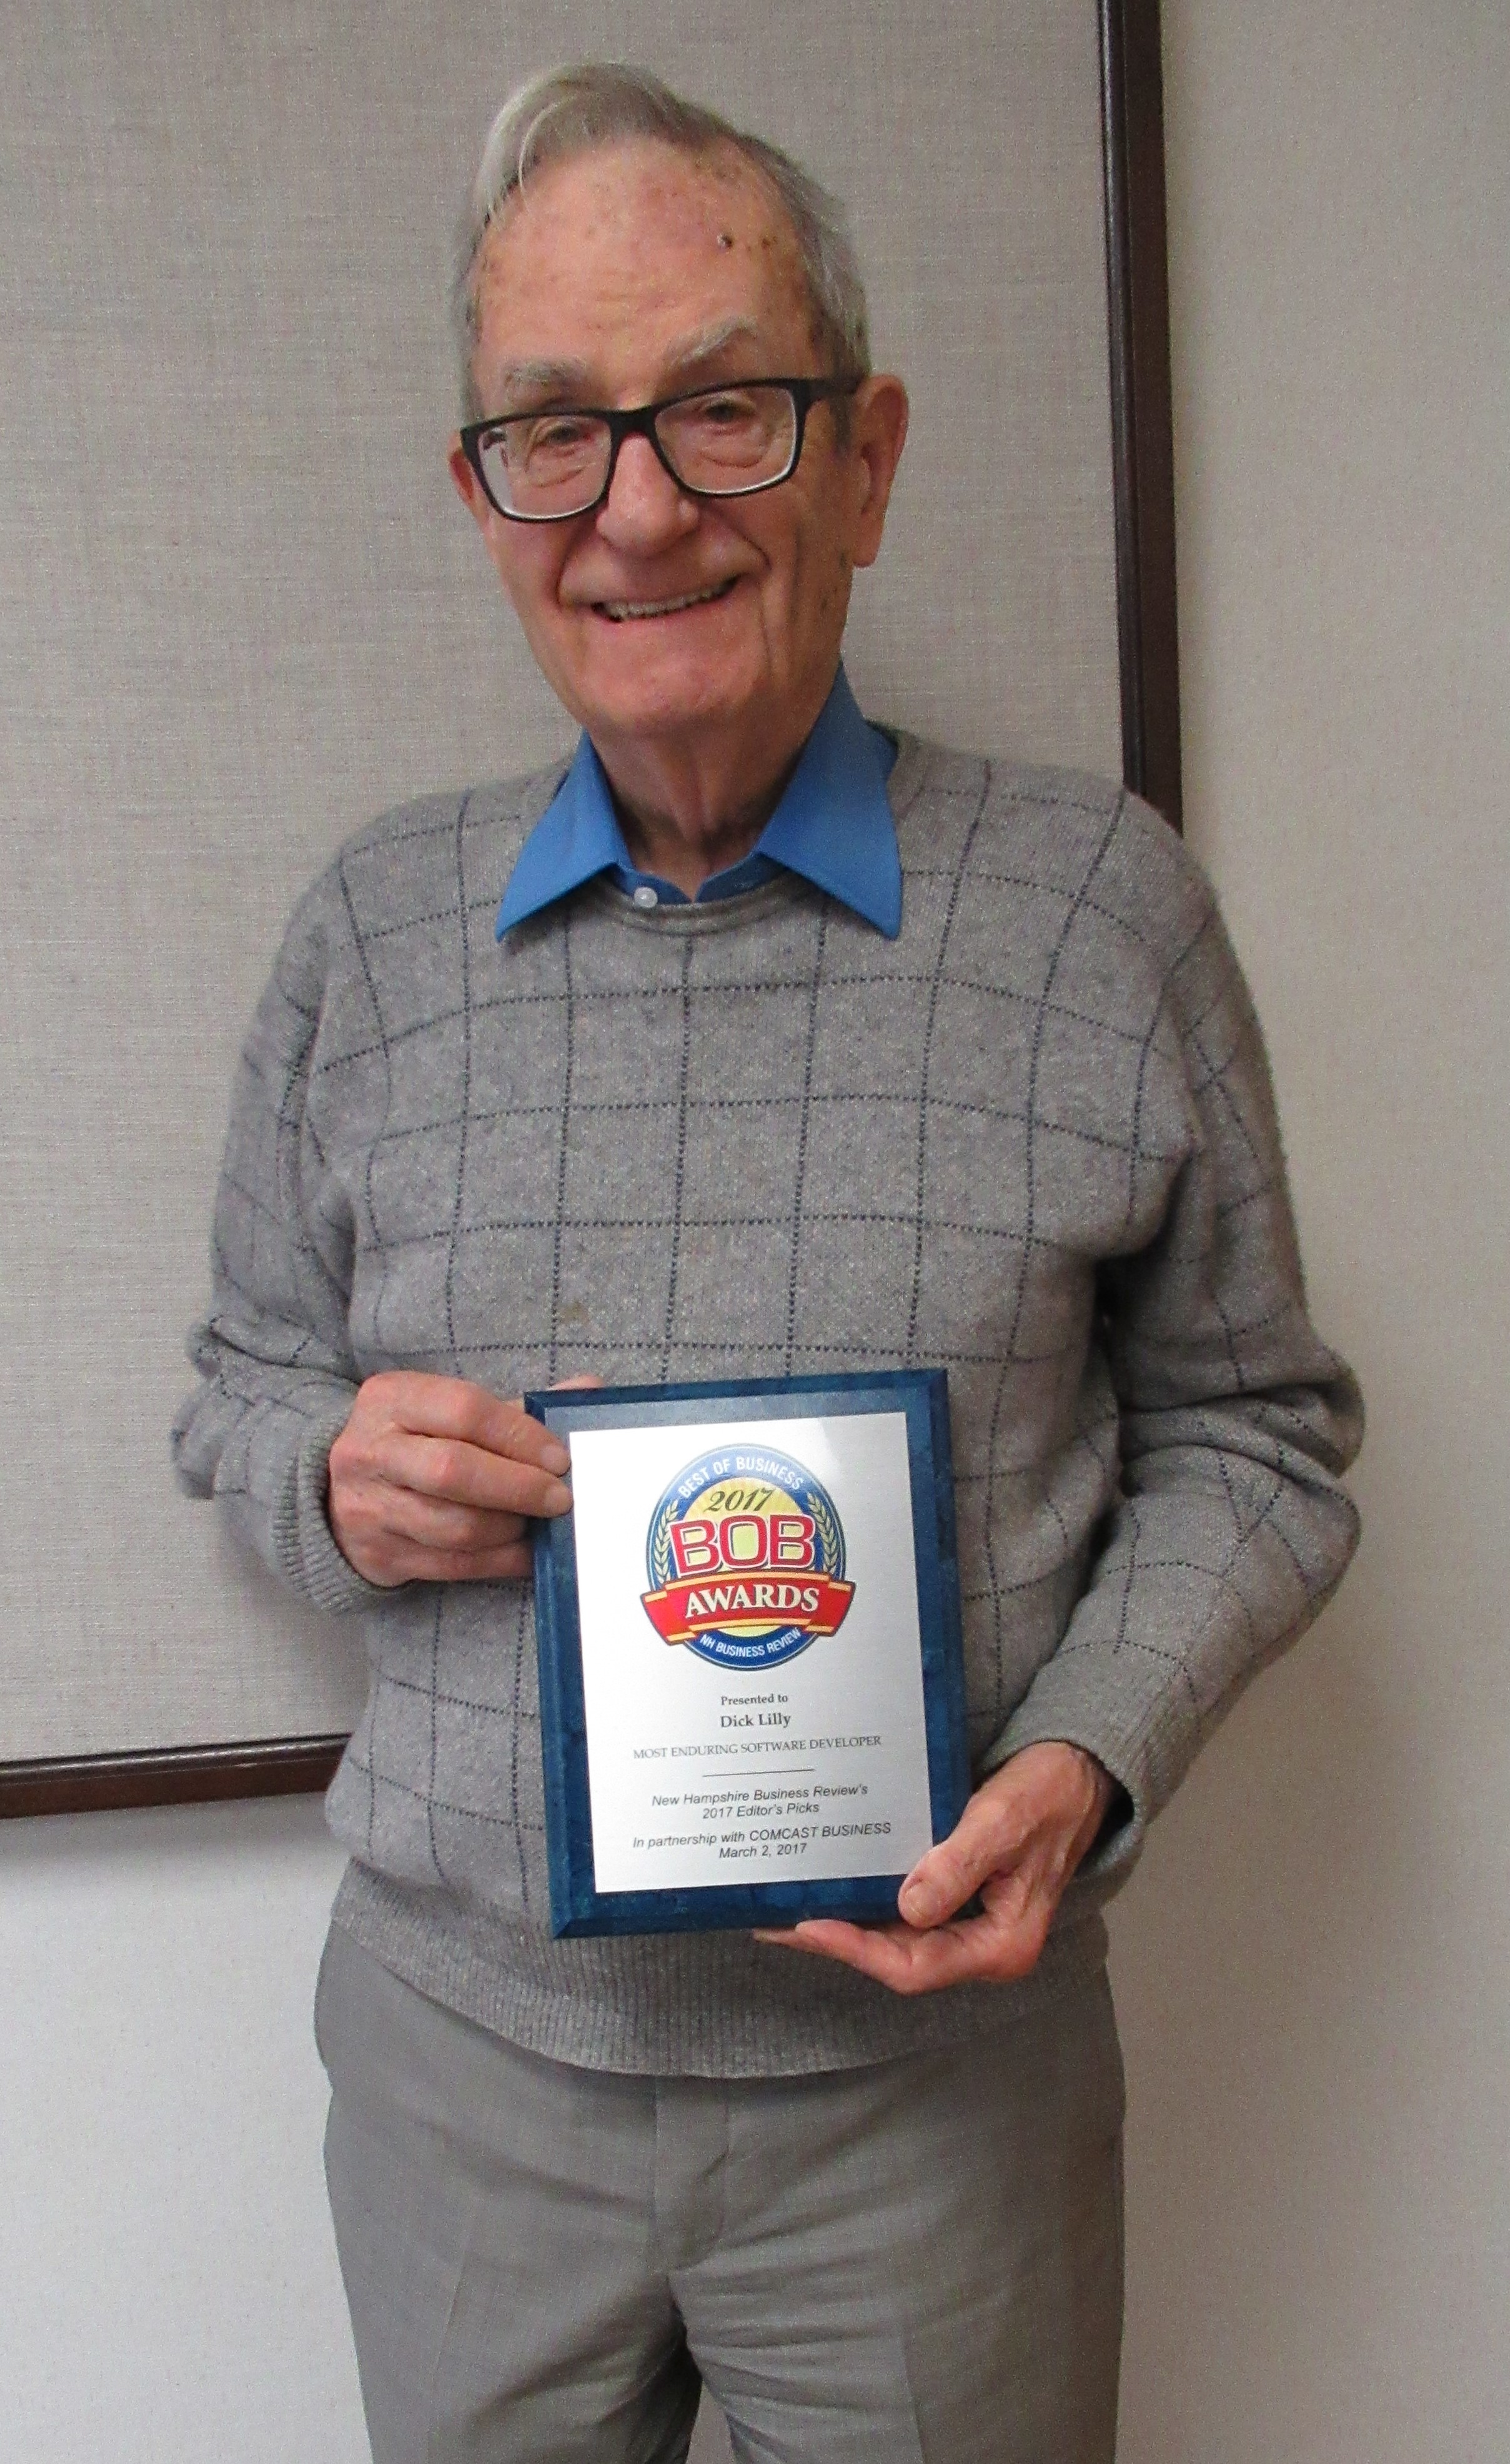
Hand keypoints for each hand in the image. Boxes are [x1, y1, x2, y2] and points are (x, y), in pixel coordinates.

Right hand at [327, 1371, 599, 1586]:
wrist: (339, 1490)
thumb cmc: (413, 1442)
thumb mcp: (445, 1409)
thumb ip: (514, 1407)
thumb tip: (587, 1392)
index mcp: (390, 1399)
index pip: (464, 1410)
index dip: (520, 1436)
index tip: (559, 1457)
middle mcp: (370, 1451)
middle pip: (454, 1471)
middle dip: (518, 1487)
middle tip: (560, 1497)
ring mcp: (369, 1508)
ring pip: (454, 1527)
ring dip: (510, 1528)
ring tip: (537, 1521)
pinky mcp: (380, 1555)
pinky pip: (454, 1566)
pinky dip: (501, 1560)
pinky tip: (527, 1551)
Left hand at [754, 1741, 1114, 1995]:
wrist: (1078, 1771)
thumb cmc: (1050, 1793)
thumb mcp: (1004, 1822)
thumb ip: (959, 1865)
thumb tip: (910, 1907)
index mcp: (1001, 1944)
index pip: (916, 1966)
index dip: (858, 1951)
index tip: (811, 1925)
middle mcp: (983, 1944)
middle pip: (900, 1960)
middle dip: (840, 1941)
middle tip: (780, 1921)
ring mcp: (971, 1924)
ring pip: (899, 1940)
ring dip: (850, 1924)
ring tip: (793, 1906)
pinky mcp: (960, 1899)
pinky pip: (907, 1913)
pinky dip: (871, 1902)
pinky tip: (840, 1884)